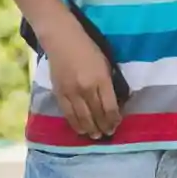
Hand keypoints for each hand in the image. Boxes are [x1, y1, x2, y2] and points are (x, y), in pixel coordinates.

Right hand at [40, 15, 121, 138]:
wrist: (63, 41)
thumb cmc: (89, 49)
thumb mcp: (106, 63)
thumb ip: (110, 82)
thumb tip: (115, 100)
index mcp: (101, 80)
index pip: (110, 106)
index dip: (114, 118)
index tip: (117, 125)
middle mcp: (86, 89)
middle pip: (96, 114)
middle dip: (104, 126)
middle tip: (108, 134)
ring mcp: (71, 92)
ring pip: (82, 117)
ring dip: (90, 129)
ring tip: (96, 136)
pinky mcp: (59, 94)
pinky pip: (68, 114)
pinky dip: (75, 123)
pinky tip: (81, 129)